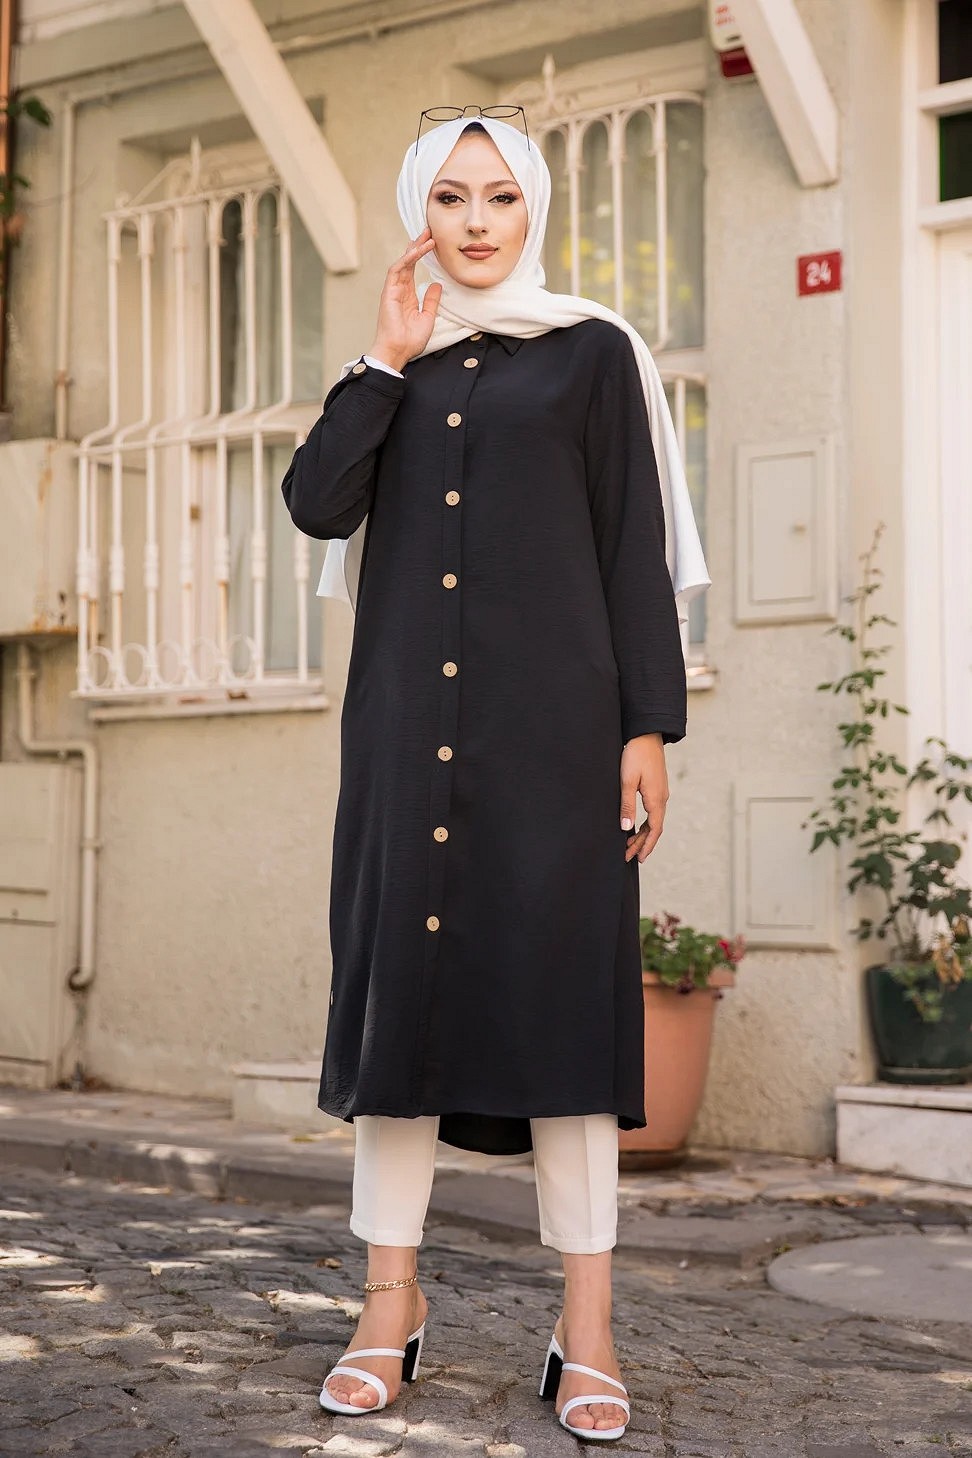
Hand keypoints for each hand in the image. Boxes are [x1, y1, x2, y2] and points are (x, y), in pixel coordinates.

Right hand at [369, 227, 442, 370]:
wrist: (398, 351)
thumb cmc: (410, 340)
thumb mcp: (428, 318)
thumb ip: (432, 301)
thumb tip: (437, 285)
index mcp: (407, 295)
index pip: (413, 269)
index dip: (422, 254)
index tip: (432, 242)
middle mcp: (399, 290)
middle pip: (407, 261)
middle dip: (417, 244)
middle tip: (429, 230)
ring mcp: (392, 290)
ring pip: (403, 262)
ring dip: (414, 248)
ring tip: (427, 236)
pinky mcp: (388, 292)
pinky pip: (397, 269)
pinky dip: (408, 258)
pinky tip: (418, 250)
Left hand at [620, 734, 668, 862]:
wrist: (647, 734)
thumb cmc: (636, 755)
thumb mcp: (627, 781)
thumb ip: (627, 805)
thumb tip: (626, 828)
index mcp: (656, 799)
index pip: (654, 830)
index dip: (646, 846)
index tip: (638, 859)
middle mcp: (662, 798)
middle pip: (655, 828)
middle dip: (642, 843)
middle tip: (629, 856)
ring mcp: (661, 792)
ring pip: (654, 820)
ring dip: (643, 833)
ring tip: (630, 845)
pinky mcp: (657, 787)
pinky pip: (653, 811)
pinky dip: (645, 822)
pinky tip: (636, 825)